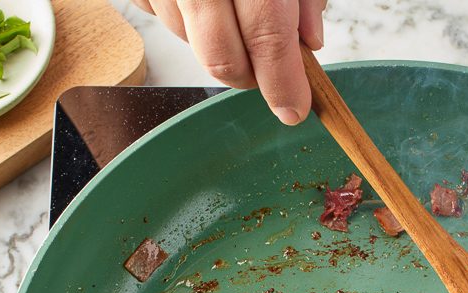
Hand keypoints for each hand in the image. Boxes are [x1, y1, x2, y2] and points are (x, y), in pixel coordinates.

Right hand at [131, 0, 327, 124]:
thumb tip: (308, 43)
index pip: (267, 36)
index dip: (283, 81)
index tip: (294, 109)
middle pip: (221, 57)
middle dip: (249, 76)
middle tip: (266, 66)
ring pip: (189, 42)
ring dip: (216, 42)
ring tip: (230, 8)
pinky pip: (159, 18)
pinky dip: (184, 19)